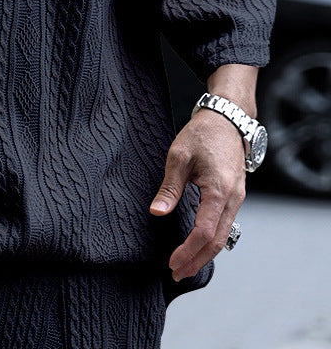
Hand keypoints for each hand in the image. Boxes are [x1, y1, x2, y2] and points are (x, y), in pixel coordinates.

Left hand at [149, 108, 245, 281]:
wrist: (227, 120)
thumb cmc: (201, 135)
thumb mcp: (178, 156)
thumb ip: (169, 187)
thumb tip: (156, 212)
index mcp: (219, 191)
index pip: (204, 232)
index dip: (188, 251)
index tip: (171, 263)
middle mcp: (233, 199)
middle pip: (217, 241)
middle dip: (197, 260)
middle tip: (176, 274)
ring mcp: (237, 198)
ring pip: (224, 236)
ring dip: (205, 253)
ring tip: (185, 266)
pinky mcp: (234, 195)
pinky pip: (225, 225)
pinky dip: (212, 240)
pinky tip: (198, 246)